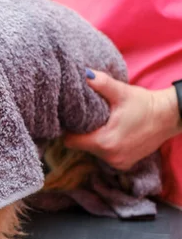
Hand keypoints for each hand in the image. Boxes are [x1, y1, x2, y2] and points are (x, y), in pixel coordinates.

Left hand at [64, 70, 180, 169]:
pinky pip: (105, 156)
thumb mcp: (121, 92)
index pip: (71, 141)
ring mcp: (118, 163)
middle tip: (86, 120)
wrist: (169, 116)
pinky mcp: (124, 164)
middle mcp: (110, 157)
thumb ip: (101, 84)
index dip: (69, 130)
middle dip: (82, 134)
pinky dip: (105, 146)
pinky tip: (111, 133)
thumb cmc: (145, 104)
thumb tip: (84, 73)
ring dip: (94, 140)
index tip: (71, 120)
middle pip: (81, 146)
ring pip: (92, 152)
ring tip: (100, 125)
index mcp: (104, 142)